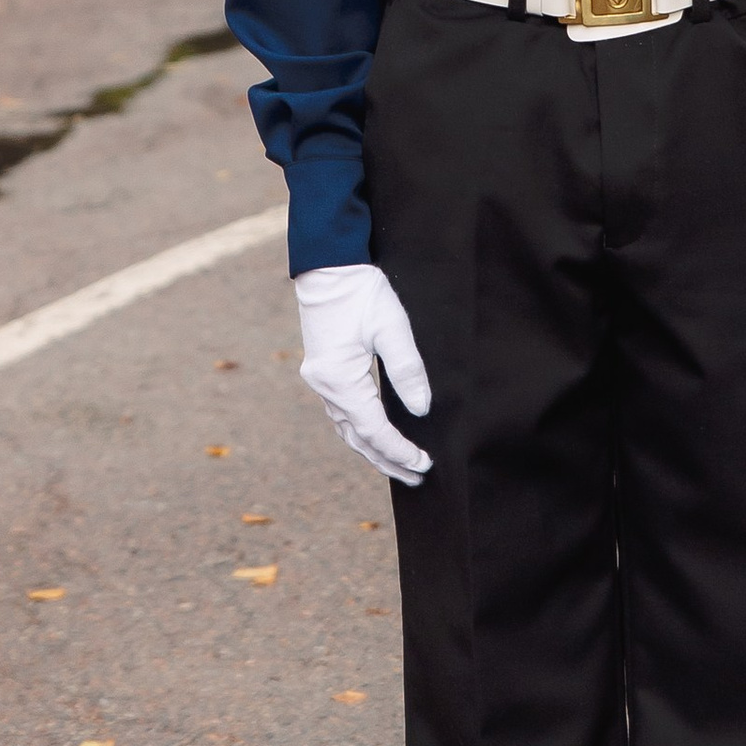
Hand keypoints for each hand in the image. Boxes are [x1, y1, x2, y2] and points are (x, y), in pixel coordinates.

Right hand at [294, 264, 432, 482]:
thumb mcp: (393, 329)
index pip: (374, 429)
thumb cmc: (362, 293)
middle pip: (357, 438)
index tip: (424, 463)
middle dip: (387, 460)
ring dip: (373, 450)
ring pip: (347, 429)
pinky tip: (374, 437)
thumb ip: (408, 371)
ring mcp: (320, 380)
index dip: (399, 450)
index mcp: (341, 379)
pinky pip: (342, 414)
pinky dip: (360, 432)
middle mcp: (325, 386)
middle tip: (417, 477)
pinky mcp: (323, 371)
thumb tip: (422, 410)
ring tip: (399, 466)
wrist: (328, 267)